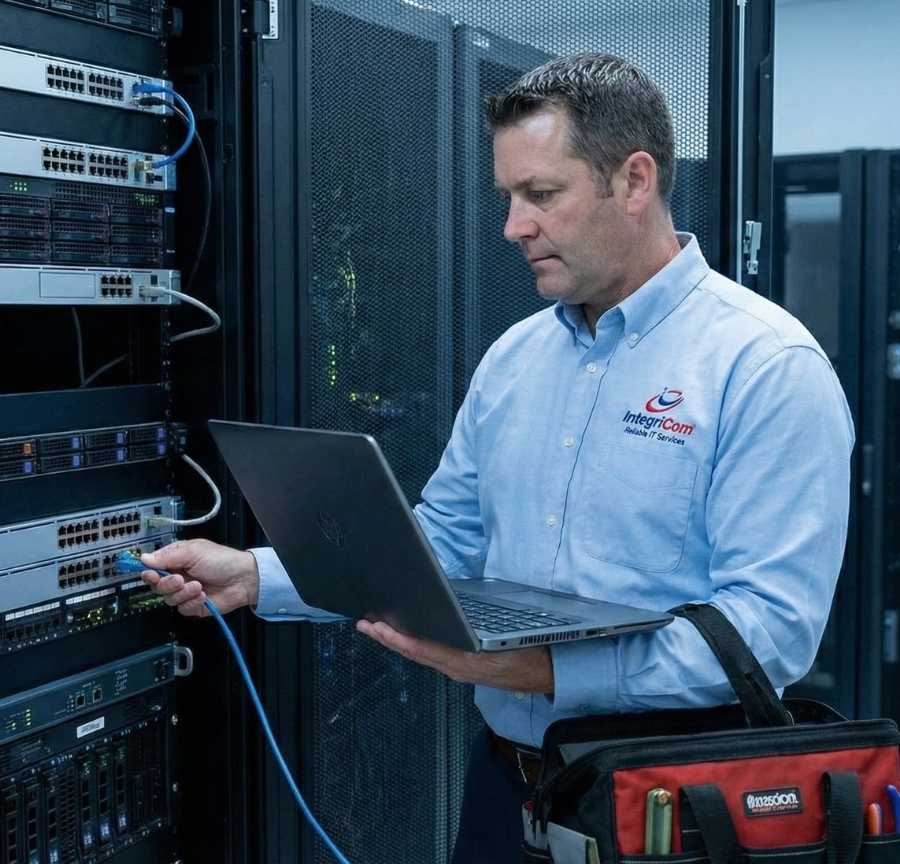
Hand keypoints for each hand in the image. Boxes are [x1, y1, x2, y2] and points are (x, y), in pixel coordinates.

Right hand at [139, 539, 259, 617]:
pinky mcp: (193, 605)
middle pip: (157, 586)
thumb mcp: (194, 551)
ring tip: (198, 585)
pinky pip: (182, 609)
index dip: (148, 572)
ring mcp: (185, 592)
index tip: (150, 574)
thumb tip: (145, 558)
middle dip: (167, 584)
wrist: (243, 578)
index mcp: (176, 560)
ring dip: (183, 593)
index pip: (152, 568)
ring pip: (168, 599)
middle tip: (180, 579)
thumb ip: (168, 556)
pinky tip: (203, 595)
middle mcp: (179, 576)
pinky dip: (192, 602)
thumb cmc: (223, 560)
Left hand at [356, 620, 553, 693]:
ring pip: (420, 654)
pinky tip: (406, 634)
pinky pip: (431, 655)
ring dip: (397, 640)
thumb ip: (477, 630)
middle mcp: (455, 667)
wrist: (547, 672)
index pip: (421, 649)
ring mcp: (458, 669)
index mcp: (463, 660)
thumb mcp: (505, 636)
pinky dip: (414, 644)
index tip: (378, 627)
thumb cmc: (530, 650)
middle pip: (414, 652)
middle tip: (364, 623)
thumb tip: (451, 614)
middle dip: (387, 638)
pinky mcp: (462, 667)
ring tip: (377, 627)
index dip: (397, 638)